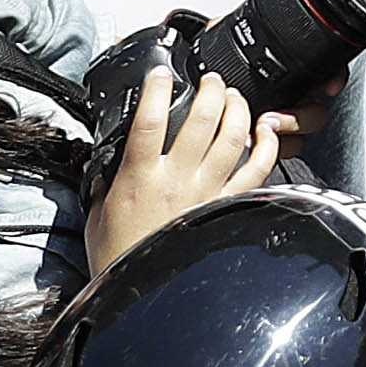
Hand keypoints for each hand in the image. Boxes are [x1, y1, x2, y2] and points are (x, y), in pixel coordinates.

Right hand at [86, 61, 287, 272]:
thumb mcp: (99, 211)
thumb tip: (112, 154)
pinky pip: (257, 169)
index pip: (149, 122)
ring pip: (233, 137)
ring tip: (233, 96)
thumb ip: (108, 178)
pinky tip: (264, 130)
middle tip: (210, 79)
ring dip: (237, 108)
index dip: (157, 90)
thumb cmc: (119, 256)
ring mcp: (206, 192)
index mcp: (139, 178)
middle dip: (210, 89)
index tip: (162, 73)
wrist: (141, 294)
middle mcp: (176, 180)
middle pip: (201, 120)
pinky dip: (266, 145)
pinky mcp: (226, 206)